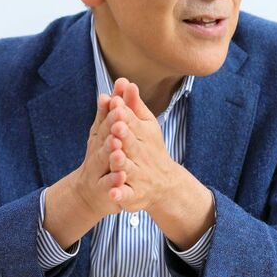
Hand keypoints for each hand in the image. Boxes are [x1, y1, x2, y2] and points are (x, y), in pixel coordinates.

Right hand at [71, 90, 134, 218]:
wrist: (88, 192)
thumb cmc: (99, 157)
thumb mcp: (102, 134)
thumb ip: (108, 114)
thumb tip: (112, 88)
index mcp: (99, 137)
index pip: (105, 121)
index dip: (111, 111)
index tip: (117, 99)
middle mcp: (96, 152)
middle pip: (104, 138)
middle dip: (111, 127)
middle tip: (120, 118)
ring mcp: (98, 171)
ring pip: (104, 161)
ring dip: (111, 154)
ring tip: (118, 147)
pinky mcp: (103, 190)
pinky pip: (108, 186)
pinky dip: (113, 182)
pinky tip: (120, 177)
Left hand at [103, 78, 182, 212]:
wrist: (164, 185)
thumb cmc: (149, 148)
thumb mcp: (144, 125)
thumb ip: (132, 105)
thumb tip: (124, 80)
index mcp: (144, 136)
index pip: (132, 123)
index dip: (124, 114)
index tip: (116, 103)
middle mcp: (143, 155)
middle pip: (132, 144)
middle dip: (124, 134)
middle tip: (116, 125)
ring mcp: (139, 176)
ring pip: (129, 169)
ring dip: (122, 163)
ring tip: (115, 156)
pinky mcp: (135, 195)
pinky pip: (127, 196)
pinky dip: (121, 195)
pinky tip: (113, 194)